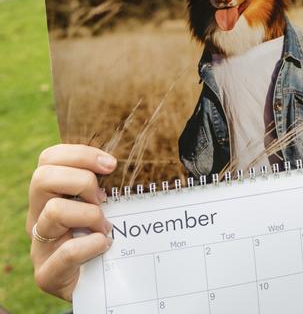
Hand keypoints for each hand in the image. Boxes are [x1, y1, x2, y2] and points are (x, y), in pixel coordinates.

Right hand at [28, 144, 115, 300]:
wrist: (100, 287)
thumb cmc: (106, 240)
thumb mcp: (106, 208)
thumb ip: (106, 186)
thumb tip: (124, 162)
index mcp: (51, 197)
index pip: (49, 159)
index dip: (80, 154)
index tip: (111, 164)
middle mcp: (39, 218)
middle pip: (42, 178)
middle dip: (81, 181)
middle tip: (104, 198)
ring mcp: (40, 246)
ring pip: (54, 211)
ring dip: (90, 215)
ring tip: (106, 227)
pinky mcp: (47, 274)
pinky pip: (67, 251)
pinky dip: (92, 245)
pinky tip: (105, 246)